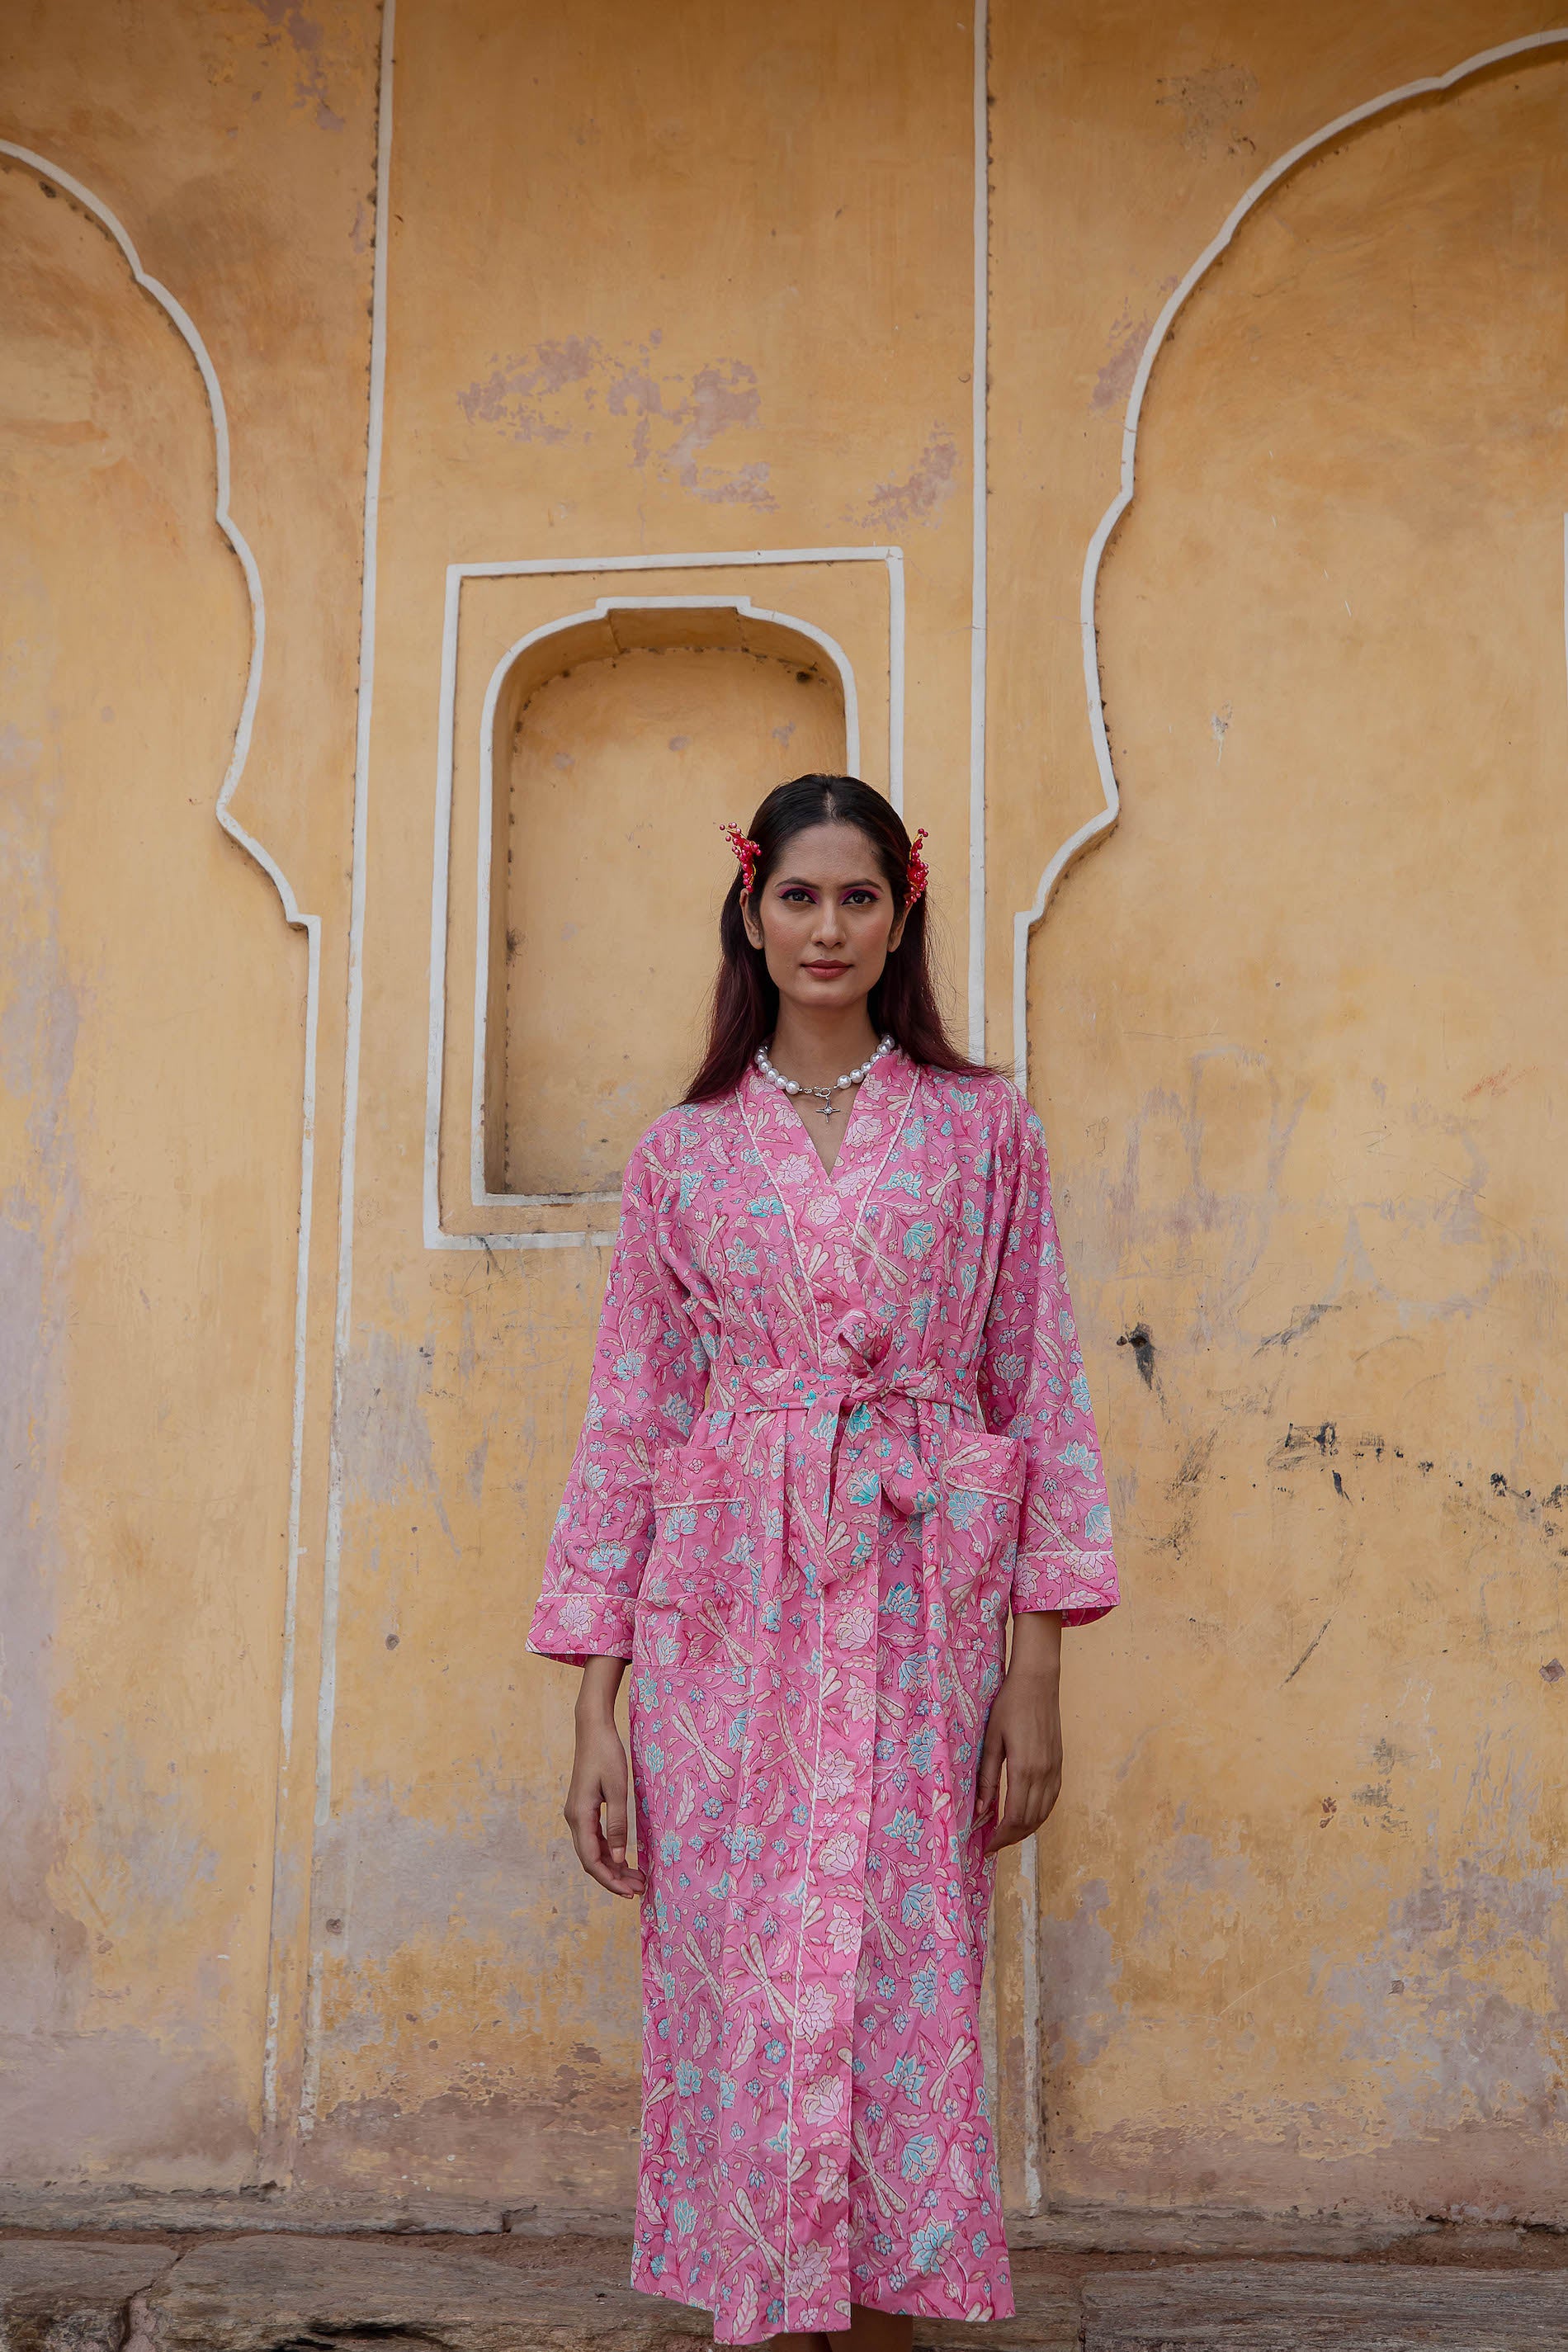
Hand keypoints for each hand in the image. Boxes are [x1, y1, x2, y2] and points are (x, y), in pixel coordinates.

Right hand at [565, 1660, 643, 1897]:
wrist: (592, 1728)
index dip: (609, 1879)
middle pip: (591, 1859)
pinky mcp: (584, 1808)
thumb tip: (618, 1858)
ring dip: (612, 1866)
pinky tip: (624, 1858)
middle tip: (639, 1890)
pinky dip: (609, 1851)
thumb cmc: (607, 1754)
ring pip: (593, 1850)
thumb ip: (618, 1824)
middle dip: (613, 1878)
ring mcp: (577, 1814)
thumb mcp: (617, 1789)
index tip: (629, 1892)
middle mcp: (574, 1818)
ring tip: (636, 1878)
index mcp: (579, 1816)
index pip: (591, 1860)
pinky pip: (594, 1838)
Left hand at [977, 1611, 1063, 1854]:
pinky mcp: (1059, 1763)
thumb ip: (987, 1777)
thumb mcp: (991, 1740)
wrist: (1038, 1681)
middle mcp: (1044, 1774)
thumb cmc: (1009, 1705)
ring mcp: (1055, 1769)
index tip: (985, 1847)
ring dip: (1026, 1830)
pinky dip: (1039, 1815)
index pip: (1014, 1817)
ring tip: (1006, 1836)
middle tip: (991, 1845)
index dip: (1000, 1837)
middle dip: (1011, 1838)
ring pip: (1044, 1813)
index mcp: (1025, 1769)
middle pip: (1030, 1821)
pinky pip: (1052, 1799)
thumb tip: (980, 1811)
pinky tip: (1027, 1816)